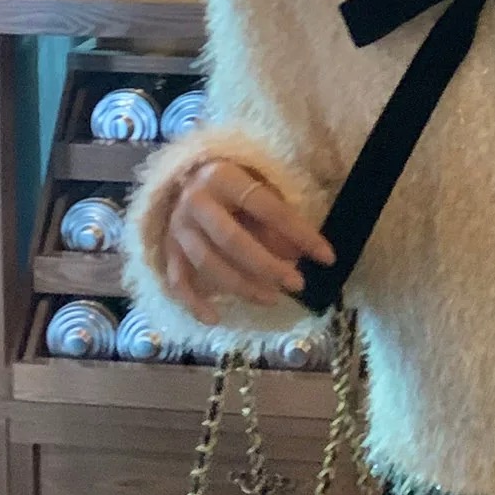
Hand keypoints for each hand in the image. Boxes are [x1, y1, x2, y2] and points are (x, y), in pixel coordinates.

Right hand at [161, 160, 336, 326]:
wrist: (187, 176)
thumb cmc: (236, 181)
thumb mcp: (261, 182)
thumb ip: (278, 214)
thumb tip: (296, 253)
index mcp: (223, 176)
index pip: (268, 208)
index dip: (300, 233)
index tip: (327, 257)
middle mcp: (195, 200)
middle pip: (232, 240)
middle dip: (268, 266)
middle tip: (297, 284)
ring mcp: (177, 226)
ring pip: (208, 263)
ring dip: (241, 285)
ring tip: (273, 298)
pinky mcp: (167, 248)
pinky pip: (177, 280)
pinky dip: (193, 302)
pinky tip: (215, 319)